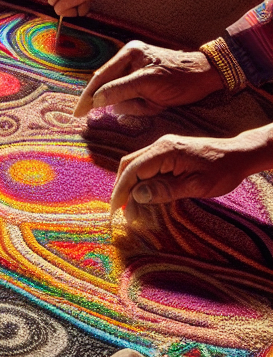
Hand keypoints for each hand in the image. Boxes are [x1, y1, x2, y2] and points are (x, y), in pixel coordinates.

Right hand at [73, 40, 222, 116]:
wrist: (209, 76)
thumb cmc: (181, 77)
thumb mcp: (148, 83)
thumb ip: (118, 90)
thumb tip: (95, 101)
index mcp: (128, 54)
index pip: (100, 78)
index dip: (87, 97)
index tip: (77, 114)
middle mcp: (128, 59)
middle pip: (110, 89)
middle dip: (126, 102)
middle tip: (140, 107)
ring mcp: (136, 70)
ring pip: (121, 98)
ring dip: (136, 105)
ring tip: (155, 104)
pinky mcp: (144, 82)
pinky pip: (133, 99)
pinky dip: (142, 106)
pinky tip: (158, 103)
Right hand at [111, 124, 272, 211]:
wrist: (241, 154)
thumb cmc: (223, 170)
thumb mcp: (197, 185)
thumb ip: (166, 190)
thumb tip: (138, 196)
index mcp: (165, 151)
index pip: (133, 170)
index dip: (121, 190)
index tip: (115, 209)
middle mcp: (160, 145)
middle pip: (129, 164)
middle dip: (121, 187)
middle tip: (119, 210)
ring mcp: (164, 147)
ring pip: (136, 165)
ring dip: (130, 185)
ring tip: (130, 206)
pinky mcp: (169, 153)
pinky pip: (147, 166)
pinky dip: (141, 180)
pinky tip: (143, 195)